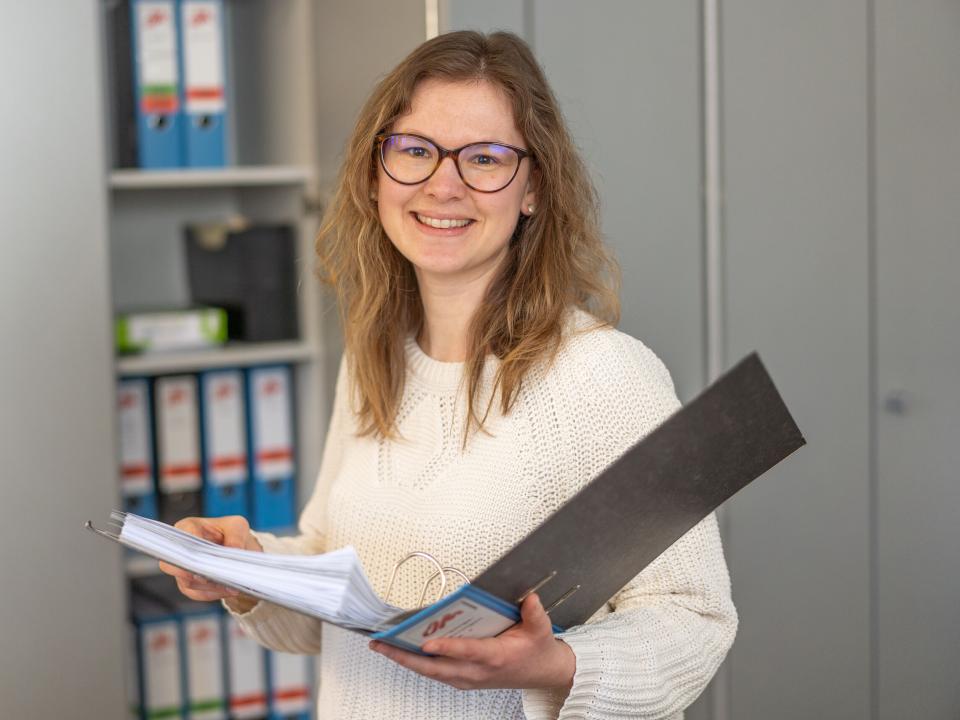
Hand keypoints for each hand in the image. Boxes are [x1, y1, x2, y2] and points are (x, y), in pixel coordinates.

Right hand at [158, 515, 262, 610]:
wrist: (236, 548)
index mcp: (187, 527)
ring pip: (187, 582)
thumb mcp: (237, 526)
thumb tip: (233, 550)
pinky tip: (229, 590)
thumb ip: (235, 536)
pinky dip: (213, 593)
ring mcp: (182, 568)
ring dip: (208, 586)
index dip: (188, 550)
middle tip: (211, 578)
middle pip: (172, 565)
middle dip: (192, 573)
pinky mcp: (188, 583)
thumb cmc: (231, 532)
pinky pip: (196, 593)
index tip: (201, 560)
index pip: (180, 538)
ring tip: (230, 585)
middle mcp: (179, 548)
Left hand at [368, 594, 575, 690]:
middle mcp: (476, 671)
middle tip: (381, 644)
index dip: (445, 647)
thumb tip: (530, 597)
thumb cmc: (537, 650)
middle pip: (436, 667)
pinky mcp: (463, 680)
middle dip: (406, 656)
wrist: (542, 672)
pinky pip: (435, 673)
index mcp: (494, 656)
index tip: (425, 641)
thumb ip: (535, 613)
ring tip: (382, 646)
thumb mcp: (541, 629)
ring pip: (431, 672)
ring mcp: (468, 679)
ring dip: (405, 660)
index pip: (465, 652)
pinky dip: (416, 664)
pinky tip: (402, 652)